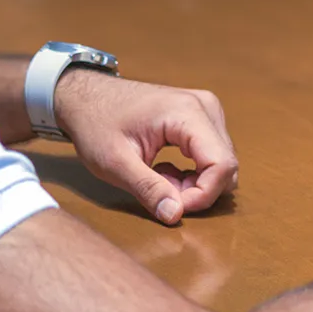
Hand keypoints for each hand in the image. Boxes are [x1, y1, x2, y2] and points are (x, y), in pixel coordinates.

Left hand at [55, 72, 238, 225]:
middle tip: (160, 192)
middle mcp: (206, 107)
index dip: (203, 195)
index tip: (173, 206)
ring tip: (159, 179)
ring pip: (221, 162)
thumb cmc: (96, 123)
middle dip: (197, 190)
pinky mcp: (203, 116)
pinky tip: (165, 170)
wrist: (86, 96)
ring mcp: (207, 109)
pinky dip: (194, 172)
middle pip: (226, 165)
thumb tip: (174, 215)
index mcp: (188, 112)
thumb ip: (147, 189)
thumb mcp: (115, 163)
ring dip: (195, 183)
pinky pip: (213, 154)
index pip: (222, 164)